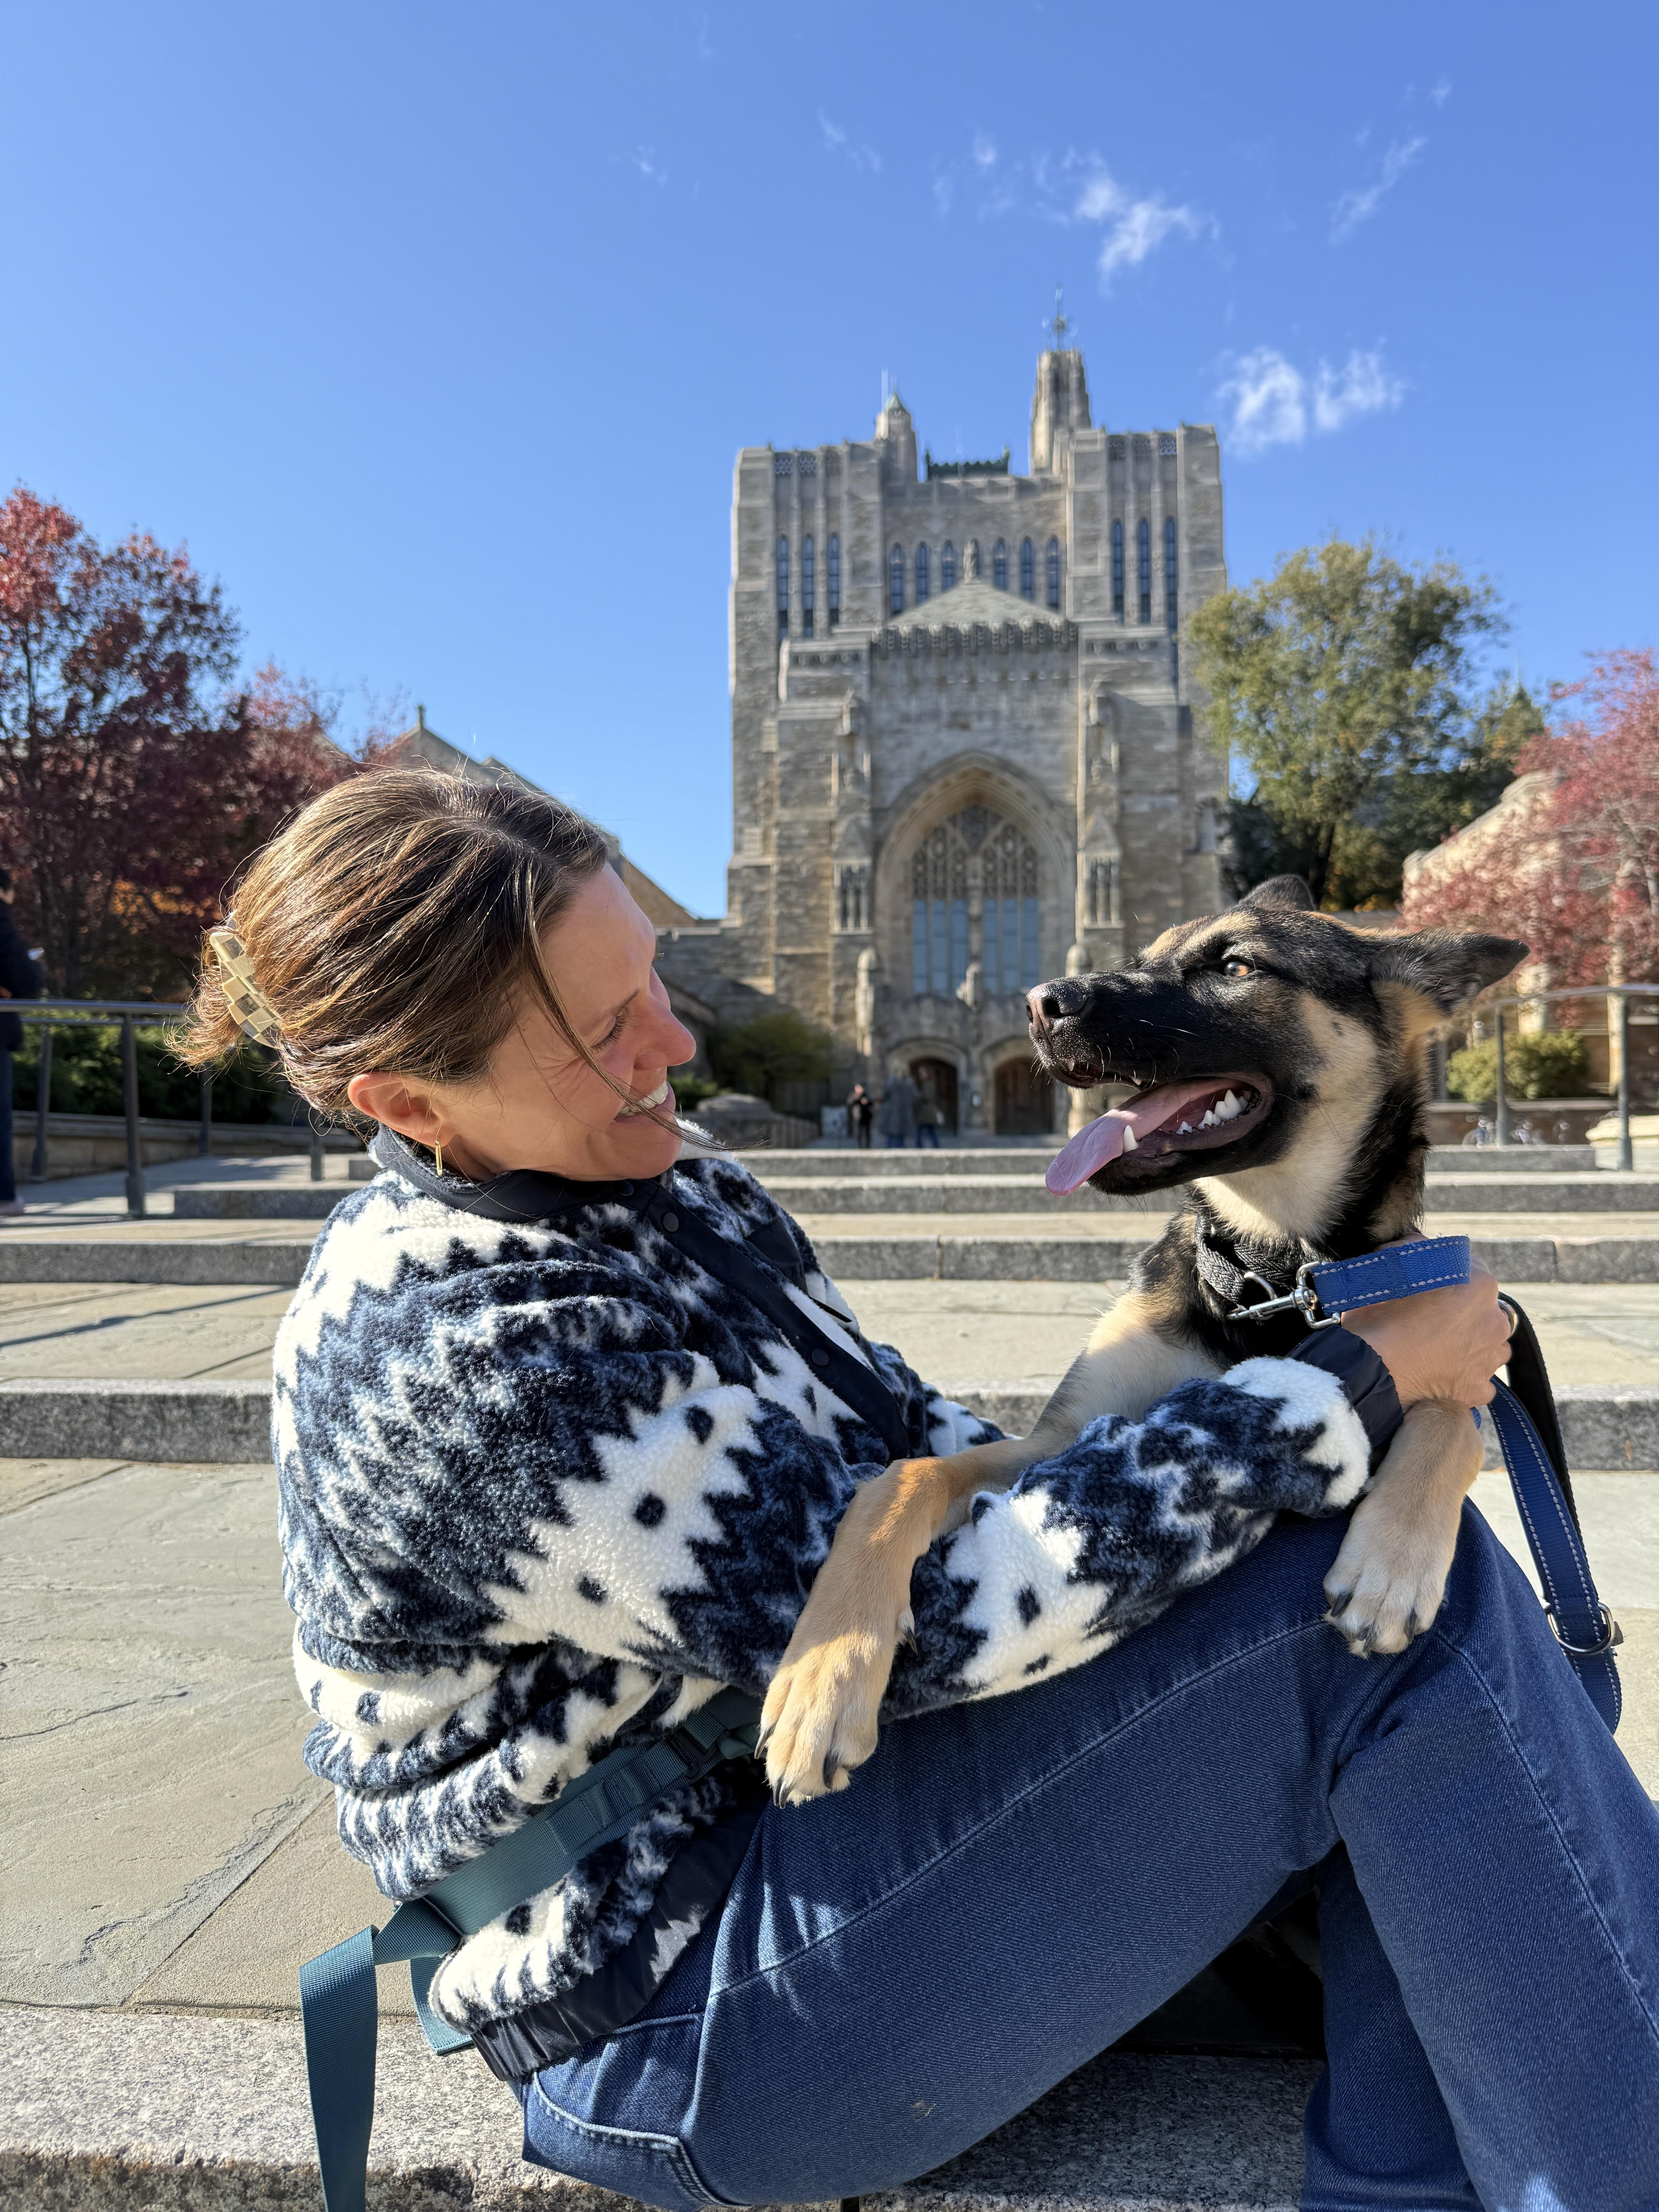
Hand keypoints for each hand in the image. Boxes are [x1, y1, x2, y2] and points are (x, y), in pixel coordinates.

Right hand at [1340, 1239, 1510, 1406]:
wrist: (1371, 1373)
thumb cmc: (1378, 1316)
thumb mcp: (1390, 1268)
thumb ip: (1413, 1247)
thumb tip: (1421, 1243)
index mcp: (1479, 1286)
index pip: (1472, 1269)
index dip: (1449, 1275)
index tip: (1430, 1284)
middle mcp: (1494, 1322)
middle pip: (1484, 1309)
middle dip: (1463, 1311)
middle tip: (1429, 1318)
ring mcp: (1489, 1359)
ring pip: (1488, 1344)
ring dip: (1470, 1343)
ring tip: (1436, 1348)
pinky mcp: (1479, 1390)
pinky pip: (1478, 1379)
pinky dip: (1462, 1376)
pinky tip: (1439, 1373)